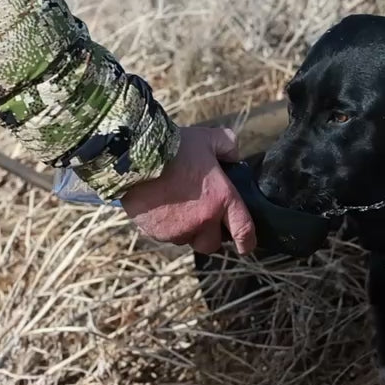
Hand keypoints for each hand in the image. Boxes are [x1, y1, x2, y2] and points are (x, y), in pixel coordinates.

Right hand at [120, 126, 257, 253]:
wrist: (136, 156)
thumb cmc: (175, 147)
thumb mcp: (209, 138)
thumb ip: (228, 146)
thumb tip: (234, 156)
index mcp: (222, 199)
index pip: (243, 231)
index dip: (247, 242)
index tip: (246, 246)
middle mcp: (203, 220)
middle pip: (212, 244)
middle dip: (209, 235)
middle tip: (202, 218)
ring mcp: (179, 229)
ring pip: (186, 239)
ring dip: (185, 229)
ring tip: (176, 206)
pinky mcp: (157, 233)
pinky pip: (165, 236)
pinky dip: (165, 227)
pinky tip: (160, 207)